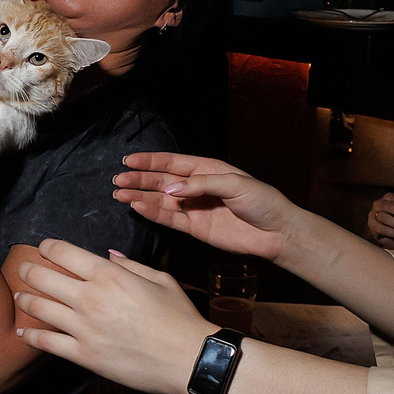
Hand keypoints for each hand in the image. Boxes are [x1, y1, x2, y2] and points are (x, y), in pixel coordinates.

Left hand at [13, 240, 211, 393]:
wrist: (187, 359)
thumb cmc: (178, 317)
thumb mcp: (159, 280)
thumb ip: (130, 265)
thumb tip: (109, 256)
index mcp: (108, 274)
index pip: (64, 252)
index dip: (48, 247)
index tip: (44, 247)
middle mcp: (90, 297)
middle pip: (43, 277)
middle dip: (28, 270)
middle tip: (22, 269)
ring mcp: (83, 328)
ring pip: (39, 308)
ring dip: (25, 300)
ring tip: (19, 297)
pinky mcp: (83, 355)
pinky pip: (48, 343)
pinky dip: (31, 337)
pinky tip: (22, 333)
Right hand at [112, 153, 302, 262]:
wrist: (276, 232)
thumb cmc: (262, 201)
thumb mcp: (235, 184)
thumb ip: (201, 185)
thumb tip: (170, 189)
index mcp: (206, 169)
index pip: (172, 162)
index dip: (149, 161)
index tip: (128, 160)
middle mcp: (196, 187)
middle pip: (161, 181)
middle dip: (139, 179)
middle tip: (117, 180)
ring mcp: (194, 208)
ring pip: (161, 200)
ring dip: (140, 197)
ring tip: (118, 194)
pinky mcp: (195, 227)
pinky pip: (169, 219)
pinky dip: (153, 213)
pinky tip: (137, 207)